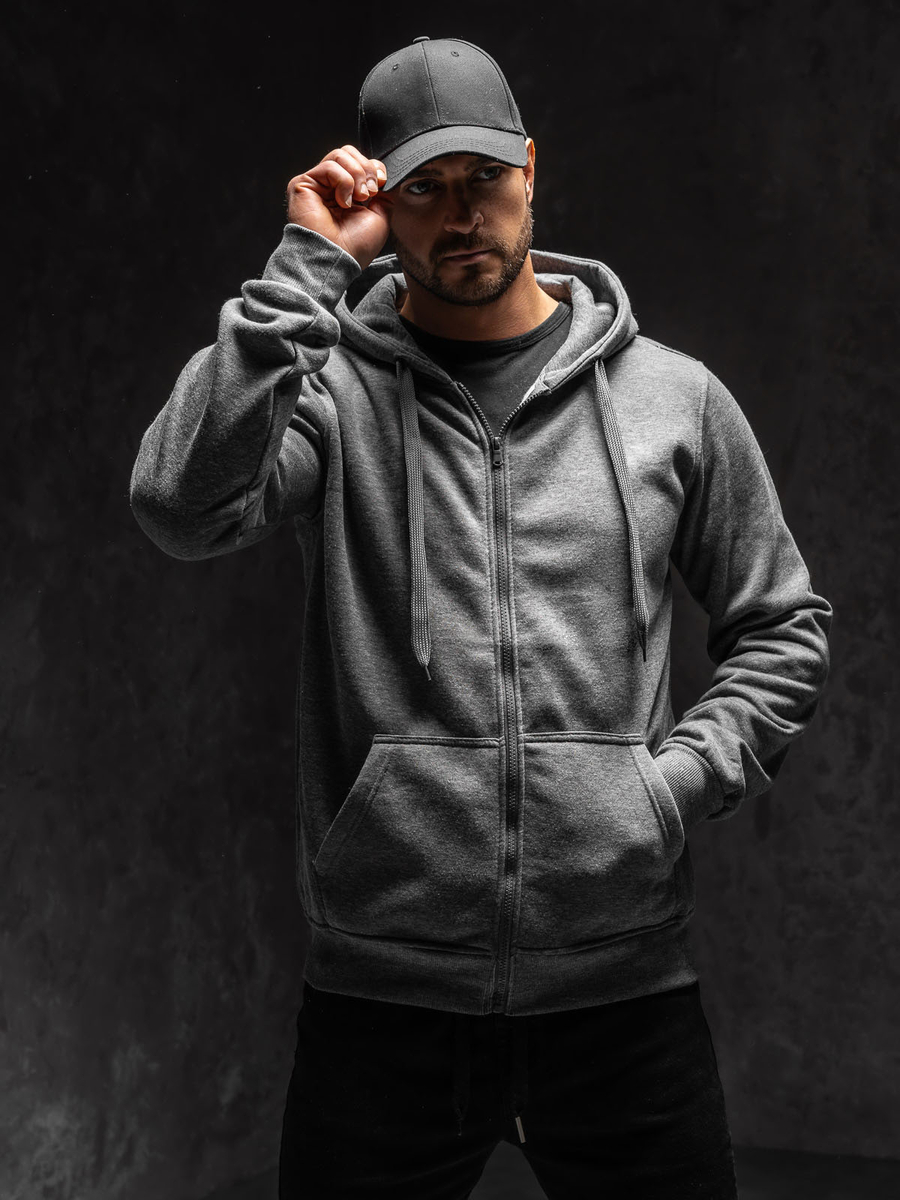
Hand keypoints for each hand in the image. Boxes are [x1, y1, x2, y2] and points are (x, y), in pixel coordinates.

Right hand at [286, 145, 392, 270]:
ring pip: (340, 155)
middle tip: (369, 193)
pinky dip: (344, 182)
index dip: (373, 168)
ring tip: (358, 198)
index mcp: (346, 193)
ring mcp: (316, 184)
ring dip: (356, 175)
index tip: (381, 184)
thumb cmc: (355, 246)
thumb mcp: (380, 216)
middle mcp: (329, 187)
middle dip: (366, 169)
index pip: (359, 162)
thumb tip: (384, 176)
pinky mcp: (304, 184)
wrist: (338, 259)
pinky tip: (343, 202)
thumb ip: (383, 194)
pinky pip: (330, 166)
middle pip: (349, 153)